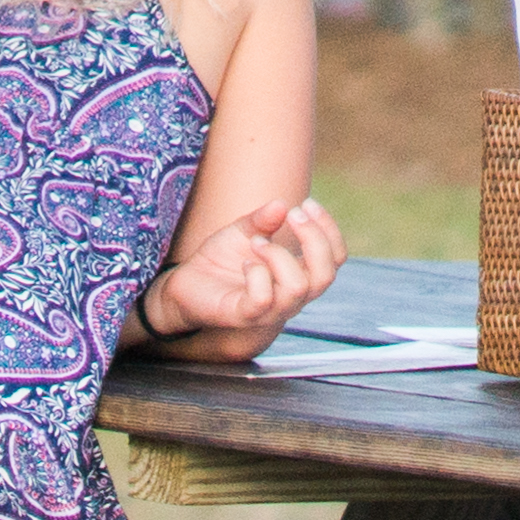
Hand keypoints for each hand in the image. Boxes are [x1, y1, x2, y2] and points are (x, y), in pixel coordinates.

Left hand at [140, 192, 346, 348]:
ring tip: (256, 242)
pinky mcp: (245, 316)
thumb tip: (282, 204)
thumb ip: (262, 220)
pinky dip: (257, 275)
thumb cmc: (221, 260)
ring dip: (279, 255)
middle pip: (326, 274)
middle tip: (291, 214)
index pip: (335, 258)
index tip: (307, 203)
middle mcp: (292, 295)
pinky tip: (246, 263)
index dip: (328, 230)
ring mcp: (271, 309)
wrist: (184, 284)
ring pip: (298, 287)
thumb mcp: (242, 232)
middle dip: (314, 239)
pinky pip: (263, 299)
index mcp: (299, 273)